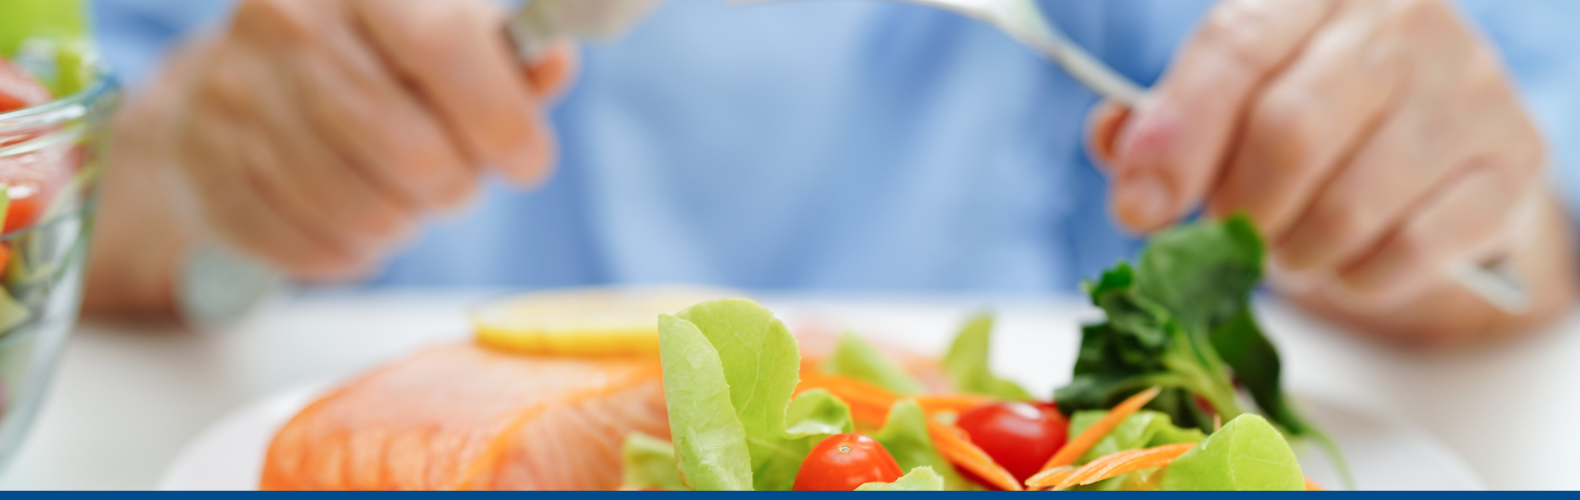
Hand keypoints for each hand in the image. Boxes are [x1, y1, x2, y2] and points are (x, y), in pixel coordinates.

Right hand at [171, 0, 574, 278]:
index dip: (502, 119)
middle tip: (457, 180)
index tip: (528, 160)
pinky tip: (351, 211)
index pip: (443, 45)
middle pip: (411, 150)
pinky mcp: (205, 162)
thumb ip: (508, 57)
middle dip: (457, 186)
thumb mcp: (448, 34)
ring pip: (366, 212)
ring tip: (401, 192)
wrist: (244, 77)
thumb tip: (554, 63)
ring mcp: (235, 91)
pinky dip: (352, 247)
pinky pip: (313, 246)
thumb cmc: (377, 59)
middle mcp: (286, 19)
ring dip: (405, 220)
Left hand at [1086, 0, 1575, 343]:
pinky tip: (1346, 261)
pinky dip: (1356, 279)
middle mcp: (1399, 21)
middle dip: (1237, 210)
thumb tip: (1115, 141)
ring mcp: (1466, 87)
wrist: (1434, 151)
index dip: (1175, 137)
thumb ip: (1161, 123)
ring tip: (1286, 247)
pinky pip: (1408, 252)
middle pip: (1289, 134)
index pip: (1234, 48)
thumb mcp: (1228, 103)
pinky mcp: (1508, 163)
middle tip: (1228, 234)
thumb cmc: (1309, 121)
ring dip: (1294, 254)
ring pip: (1348, 207)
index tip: (1137, 209)